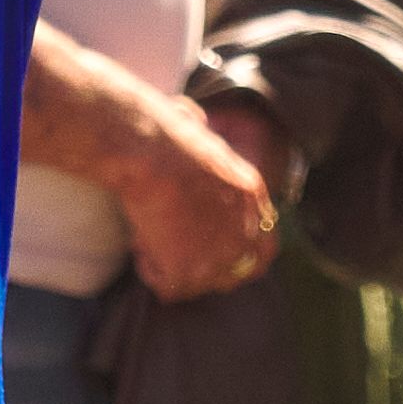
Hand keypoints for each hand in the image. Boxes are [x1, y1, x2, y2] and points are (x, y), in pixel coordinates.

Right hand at [113, 91, 282, 301]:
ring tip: (147, 234)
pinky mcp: (188, 271)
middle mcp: (244, 231)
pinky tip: (137, 240)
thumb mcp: (198, 132)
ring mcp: (218, 256)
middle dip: (205, 269)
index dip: (240, 254)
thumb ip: (204, 139)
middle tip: (174, 257)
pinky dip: (148, 267)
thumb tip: (190, 117)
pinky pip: (166, 286)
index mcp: (250, 196)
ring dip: (170, 263)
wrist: (151, 154)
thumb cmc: (163, 134)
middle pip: (238, 272)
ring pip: (197, 282)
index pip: (264, 245)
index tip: (215, 254)